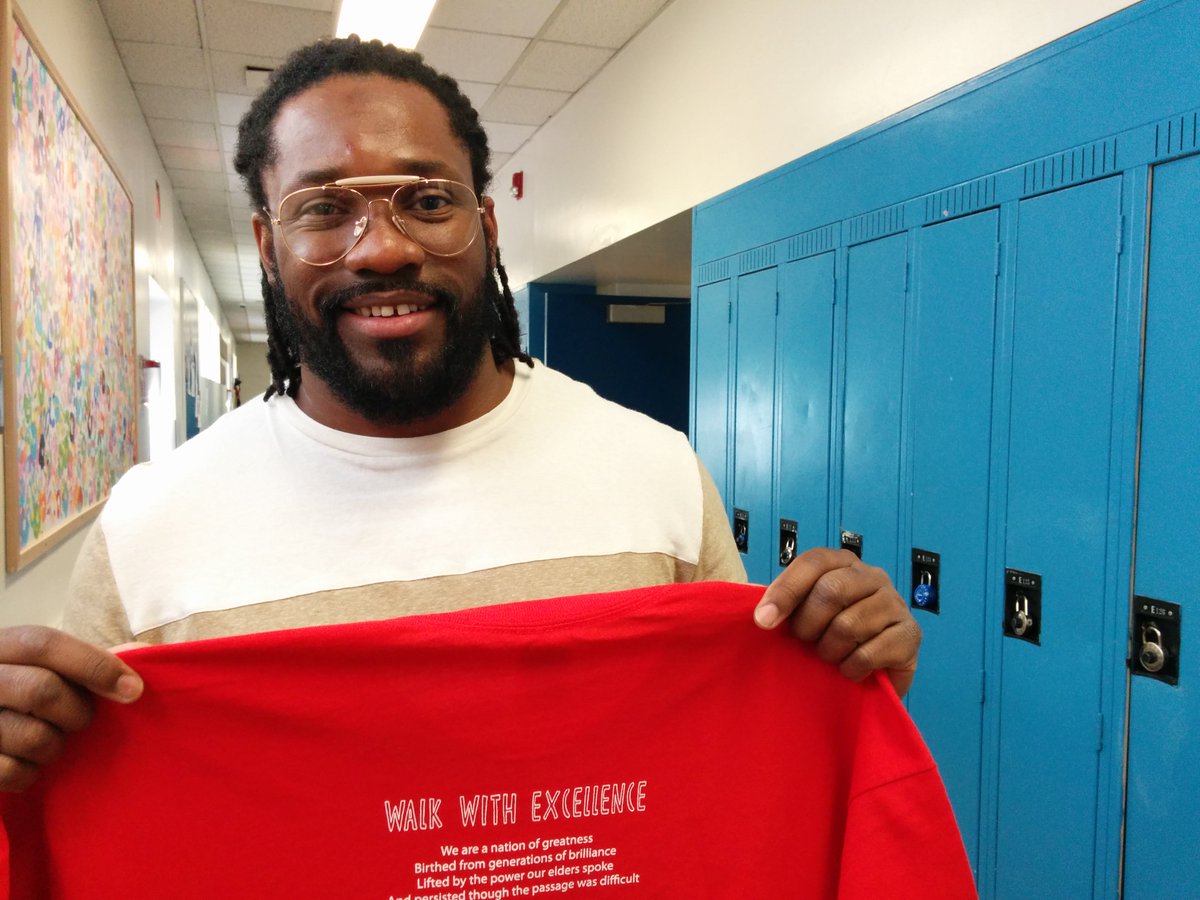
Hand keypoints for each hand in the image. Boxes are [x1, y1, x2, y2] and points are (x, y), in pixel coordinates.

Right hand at [0, 626, 142, 790]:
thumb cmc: (22, 696)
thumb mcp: (43, 668)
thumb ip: (81, 662)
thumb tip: (137, 655)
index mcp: (0, 647)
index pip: (44, 644)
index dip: (94, 664)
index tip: (133, 689)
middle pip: (41, 690)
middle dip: (77, 712)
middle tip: (82, 722)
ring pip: (32, 736)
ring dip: (54, 746)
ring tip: (50, 741)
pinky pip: (11, 771)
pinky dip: (29, 773)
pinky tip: (28, 764)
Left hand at [754, 548, 920, 696]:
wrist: (873, 674)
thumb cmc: (831, 637)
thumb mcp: (804, 614)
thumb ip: (784, 605)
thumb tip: (762, 616)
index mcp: (843, 562)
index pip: (813, 562)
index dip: (785, 591)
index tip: (763, 622)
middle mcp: (873, 576)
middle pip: (832, 591)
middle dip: (808, 625)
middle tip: (805, 643)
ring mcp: (896, 603)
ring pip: (849, 625)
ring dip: (829, 650)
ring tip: (830, 657)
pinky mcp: (911, 635)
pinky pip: (869, 653)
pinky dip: (850, 668)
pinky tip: (850, 670)